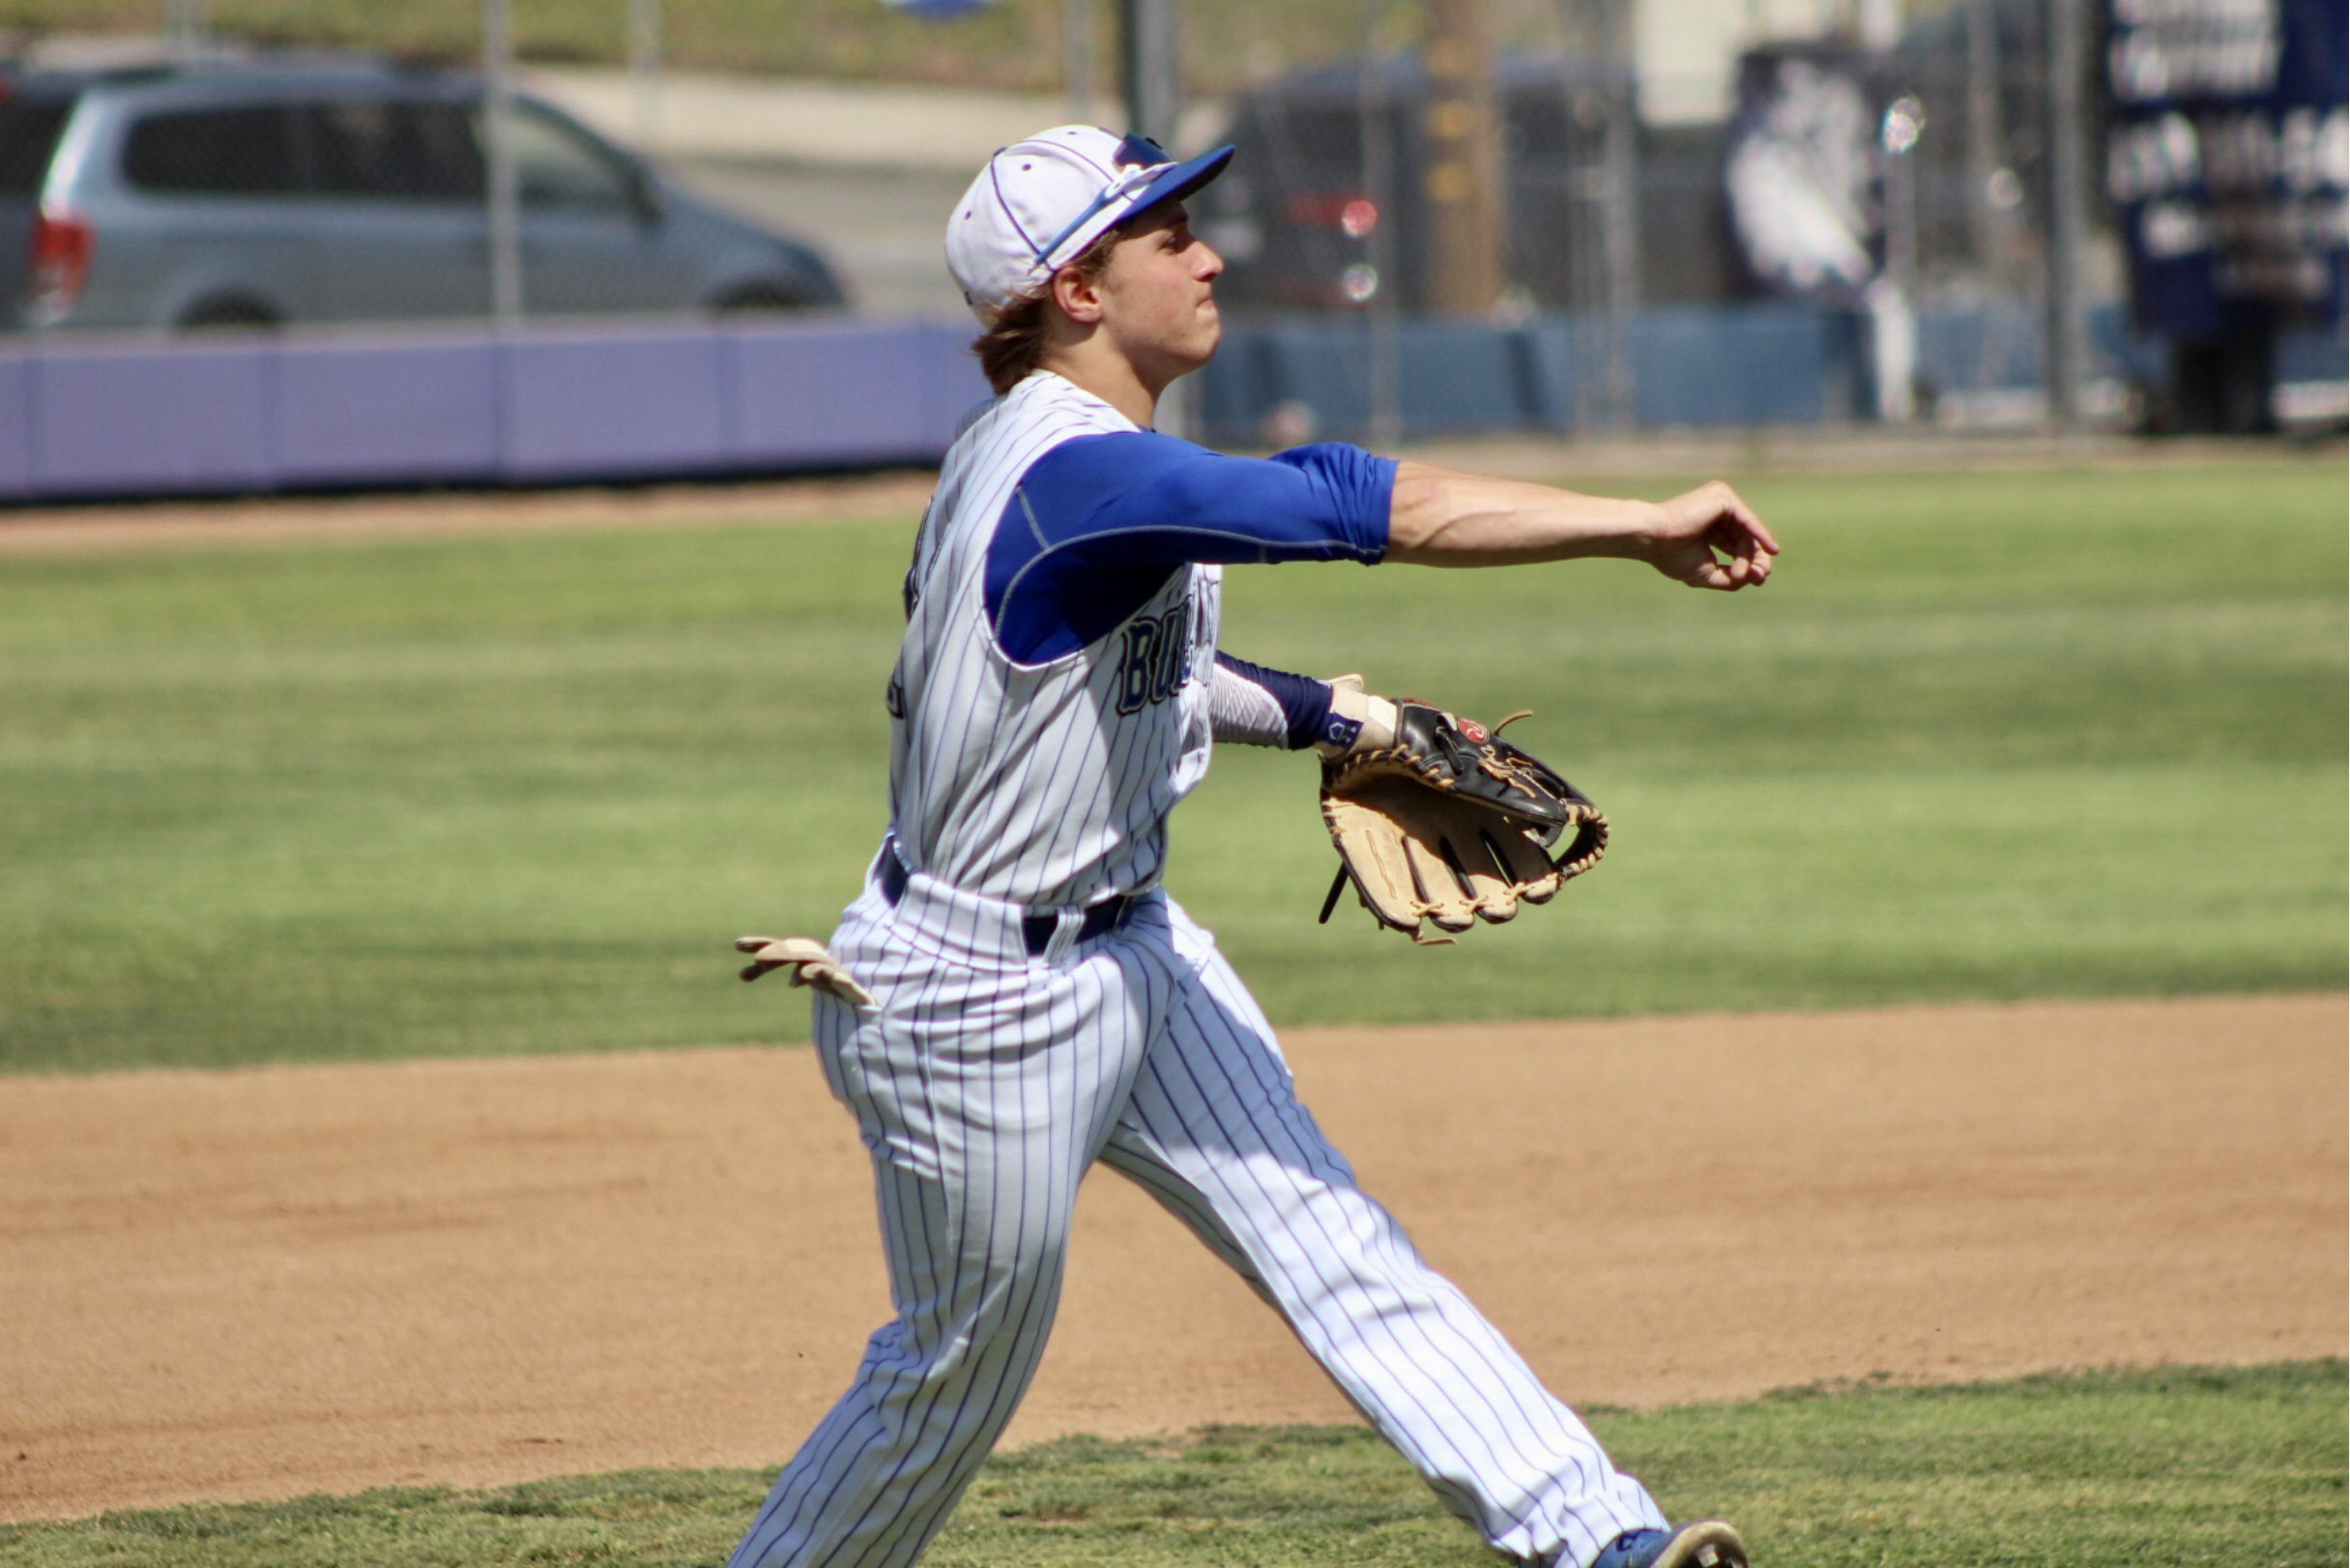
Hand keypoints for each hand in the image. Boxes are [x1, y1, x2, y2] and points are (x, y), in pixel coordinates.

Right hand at [1642, 481, 1778, 590]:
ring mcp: (1720, 501)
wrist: (1652, 538)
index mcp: (1709, 527)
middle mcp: (1716, 511)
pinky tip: (1771, 552)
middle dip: (1755, 560)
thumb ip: (1731, 577)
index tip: (1756, 580)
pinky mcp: (1723, 497)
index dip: (1749, 563)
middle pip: (1747, 539)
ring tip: (1741, 574)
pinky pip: (1748, 520)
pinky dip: (1760, 536)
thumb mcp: (1707, 573)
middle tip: (1758, 578)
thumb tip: (1758, 577)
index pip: (1737, 545)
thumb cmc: (1671, 555)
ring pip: (1747, 533)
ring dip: (1749, 556)